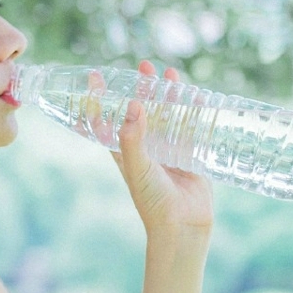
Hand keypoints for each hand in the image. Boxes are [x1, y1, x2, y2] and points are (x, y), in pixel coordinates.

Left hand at [111, 60, 213, 233]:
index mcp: (124, 150)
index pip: (108, 118)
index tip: (96, 76)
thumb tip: (134, 106)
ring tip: (169, 73)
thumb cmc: (153, 201)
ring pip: (167, 114)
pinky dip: (192, 110)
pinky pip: (190, 127)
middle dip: (142, 88)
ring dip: (167, 94)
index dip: (101, 98)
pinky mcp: (189, 154)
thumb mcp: (138, 168)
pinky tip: (195, 95)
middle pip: (141, 110)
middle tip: (143, 65)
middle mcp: (145, 146)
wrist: (182, 227)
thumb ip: (134, 139)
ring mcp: (167, 150)